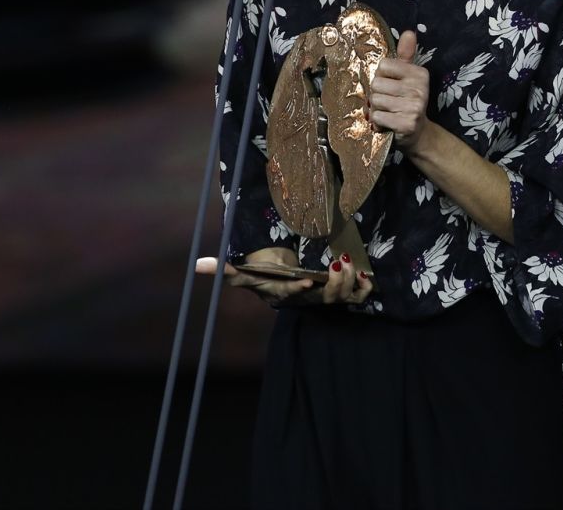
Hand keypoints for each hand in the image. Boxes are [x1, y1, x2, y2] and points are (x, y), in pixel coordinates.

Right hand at [196, 246, 372, 306]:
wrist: (286, 281)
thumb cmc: (266, 276)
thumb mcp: (246, 273)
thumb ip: (224, 270)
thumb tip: (197, 265)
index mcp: (285, 294)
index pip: (291, 295)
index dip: (299, 291)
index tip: (306, 282)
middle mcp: (307, 300)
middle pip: (324, 299)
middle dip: (334, 284)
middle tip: (338, 263)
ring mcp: (325, 298)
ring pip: (342, 298)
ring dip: (349, 282)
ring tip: (349, 262)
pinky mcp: (340, 293)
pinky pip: (356, 296)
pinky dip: (363, 287)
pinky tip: (365, 275)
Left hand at [371, 30, 429, 152]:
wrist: (417, 133)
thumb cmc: (408, 101)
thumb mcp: (408, 77)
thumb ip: (406, 55)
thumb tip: (409, 32)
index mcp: (419, 73)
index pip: (383, 65)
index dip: (381, 77)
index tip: (391, 86)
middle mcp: (420, 89)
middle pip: (376, 84)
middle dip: (377, 95)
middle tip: (388, 102)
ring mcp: (414, 107)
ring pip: (375, 100)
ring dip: (376, 109)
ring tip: (388, 112)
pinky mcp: (406, 123)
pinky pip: (377, 116)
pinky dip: (377, 122)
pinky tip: (388, 123)